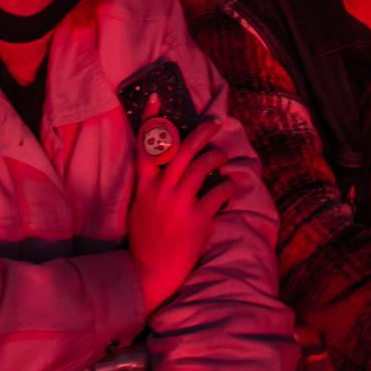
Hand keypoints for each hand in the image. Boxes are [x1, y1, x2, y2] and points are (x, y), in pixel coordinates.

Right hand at [126, 118, 231, 313]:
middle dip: (201, 132)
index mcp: (144, 186)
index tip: (156, 98)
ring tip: (222, 157)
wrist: (150, 271)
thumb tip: (168, 163)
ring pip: (203, 166)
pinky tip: (230, 188)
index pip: (146, 145)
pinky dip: (227, 188)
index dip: (150, 119)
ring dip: (217, 157)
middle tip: (214, 123)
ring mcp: (180, 203)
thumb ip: (151, 184)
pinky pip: (219, 193)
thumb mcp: (140, 206)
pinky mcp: (199, 219)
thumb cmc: (146, 239)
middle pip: (182, 148)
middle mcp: (161, 190)